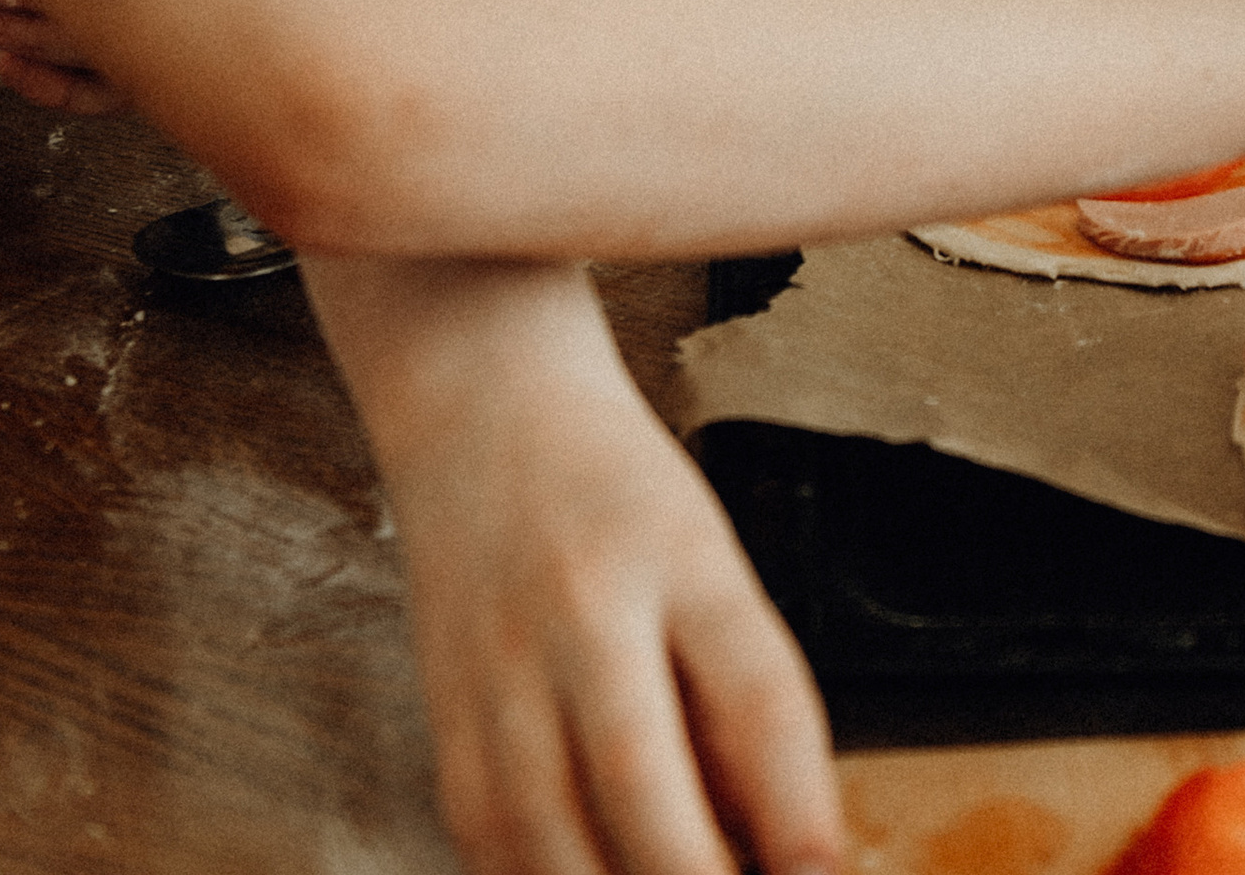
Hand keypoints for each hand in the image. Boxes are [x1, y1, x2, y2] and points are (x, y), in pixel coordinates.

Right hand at [330, 263, 844, 874]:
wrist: (483, 413)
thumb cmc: (615, 490)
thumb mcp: (711, 560)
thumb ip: (742, 696)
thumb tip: (780, 846)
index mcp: (681, 559)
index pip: (758, 698)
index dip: (799, 810)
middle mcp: (584, 614)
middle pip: (642, 783)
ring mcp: (501, 673)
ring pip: (551, 840)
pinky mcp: (445, 724)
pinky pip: (490, 847)